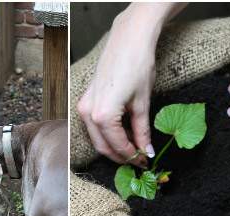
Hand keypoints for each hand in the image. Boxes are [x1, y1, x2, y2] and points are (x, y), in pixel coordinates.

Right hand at [77, 3, 185, 167]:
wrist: (128, 40)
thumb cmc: (137, 66)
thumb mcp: (142, 104)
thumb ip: (142, 131)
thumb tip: (146, 151)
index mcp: (102, 115)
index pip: (117, 145)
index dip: (132, 157)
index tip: (145, 162)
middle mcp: (88, 113)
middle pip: (103, 146)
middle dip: (121, 156)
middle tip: (139, 160)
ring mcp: (84, 106)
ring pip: (97, 138)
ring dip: (113, 146)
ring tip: (132, 149)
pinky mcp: (85, 100)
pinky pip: (94, 126)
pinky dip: (107, 134)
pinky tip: (122, 135)